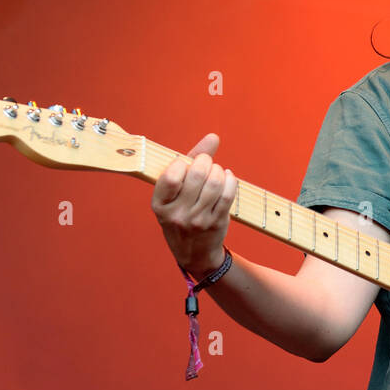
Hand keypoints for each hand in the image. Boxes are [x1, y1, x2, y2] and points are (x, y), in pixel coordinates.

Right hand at [151, 132, 236, 277]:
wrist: (193, 252)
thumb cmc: (182, 213)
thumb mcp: (174, 193)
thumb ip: (190, 161)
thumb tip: (214, 137)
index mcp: (159, 205)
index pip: (172, 175)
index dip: (183, 162)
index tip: (187, 163)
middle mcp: (177, 214)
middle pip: (198, 175)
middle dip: (205, 161)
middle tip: (206, 162)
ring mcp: (197, 220)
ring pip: (215, 183)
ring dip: (219, 171)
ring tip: (217, 171)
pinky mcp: (216, 222)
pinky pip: (227, 194)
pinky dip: (230, 180)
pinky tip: (227, 178)